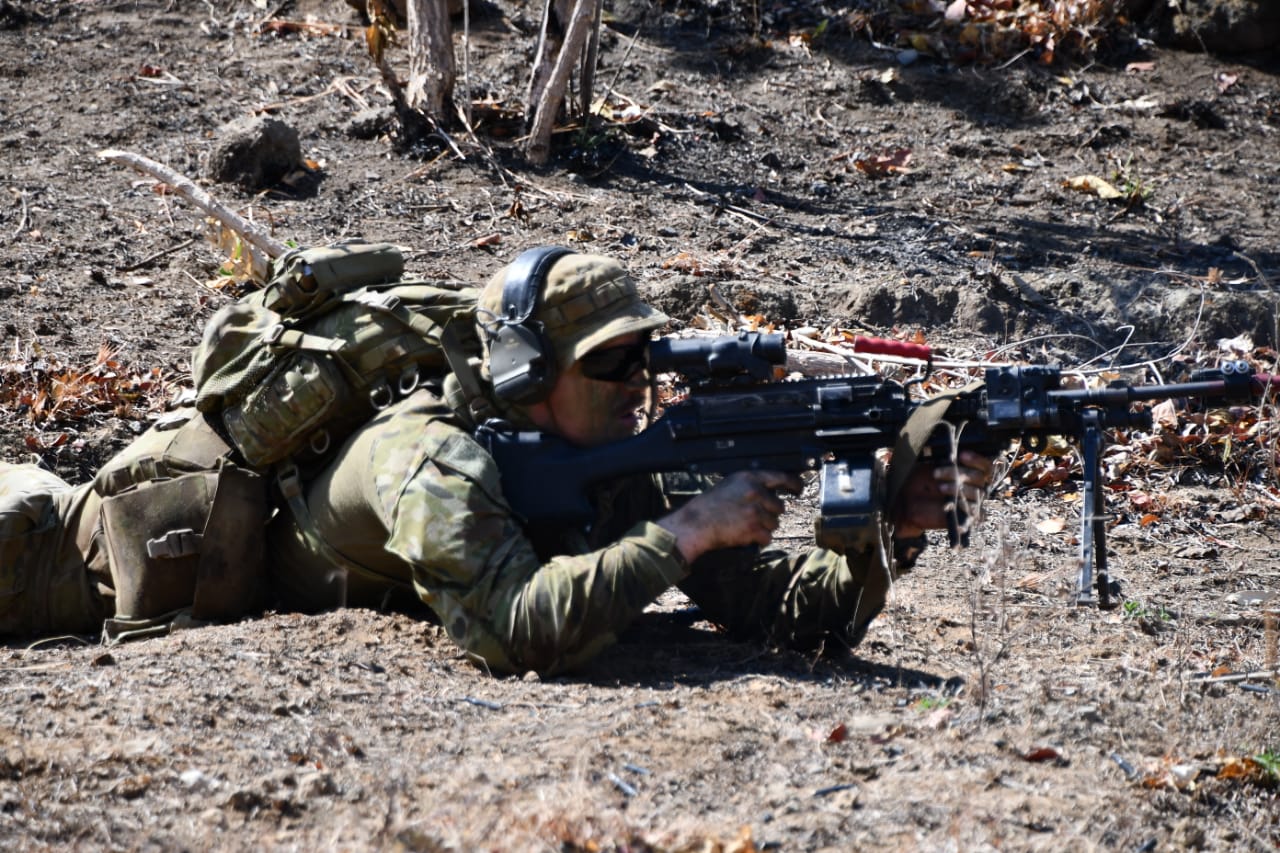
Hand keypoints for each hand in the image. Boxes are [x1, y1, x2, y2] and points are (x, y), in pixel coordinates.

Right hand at [659, 470, 803, 563]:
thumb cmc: (709, 505)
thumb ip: (751, 485)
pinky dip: (759, 539)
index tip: (798, 488)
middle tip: (753, 516)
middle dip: (769, 513)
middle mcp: (756, 492)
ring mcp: (756, 511)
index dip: (793, 483)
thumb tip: (770, 491)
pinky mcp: (754, 529)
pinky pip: (767, 537)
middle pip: (779, 506)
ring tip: (744, 525)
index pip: (781, 477)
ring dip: (764, 527)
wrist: (696, 523)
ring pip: (774, 523)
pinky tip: (745, 536)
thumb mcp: (730, 484)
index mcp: (750, 478)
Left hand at [892, 450, 993, 538]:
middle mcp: (972, 487)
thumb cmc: (918, 481)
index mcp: (968, 472)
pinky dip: (964, 506)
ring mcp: (970, 502)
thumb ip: (936, 454)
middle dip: (959, 472)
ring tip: (940, 488)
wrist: (906, 503)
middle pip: (979, 477)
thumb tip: (933, 439)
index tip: (961, 456)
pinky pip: (974, 512)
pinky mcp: (965, 517)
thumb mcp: (927, 464)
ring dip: (957, 488)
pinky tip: (949, 503)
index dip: (976, 460)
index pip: (985, 466)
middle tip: (936, 473)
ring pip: (976, 493)